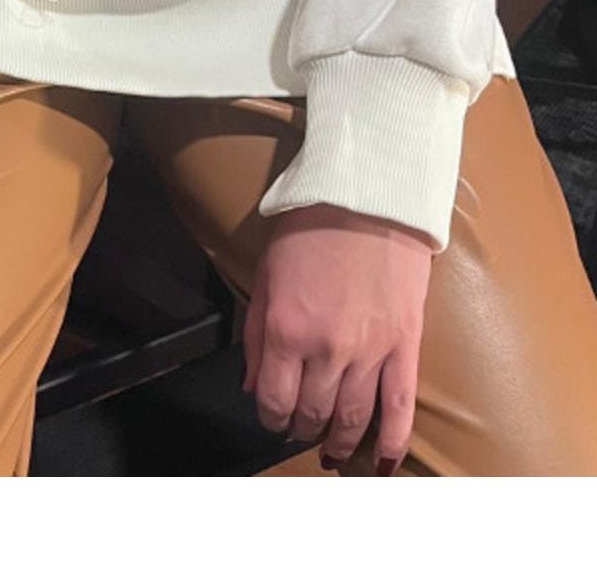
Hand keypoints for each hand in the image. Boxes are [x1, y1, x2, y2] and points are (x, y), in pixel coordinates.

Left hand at [243, 203, 434, 472]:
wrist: (369, 196)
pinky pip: (400, 409)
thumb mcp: (266, 274)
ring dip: (339, 441)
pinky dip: (391, 442)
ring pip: (352, 418)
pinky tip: (382, 462)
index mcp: (285, 329)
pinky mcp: (405, 347)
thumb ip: (255, 335)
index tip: (274, 417)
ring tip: (332, 448)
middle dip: (303, 427)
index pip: (274, 400)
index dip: (271, 418)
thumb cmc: (311, 227)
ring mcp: (369, 352)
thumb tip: (253, 387)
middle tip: (301, 428)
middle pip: (312, 413)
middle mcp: (326, 349)